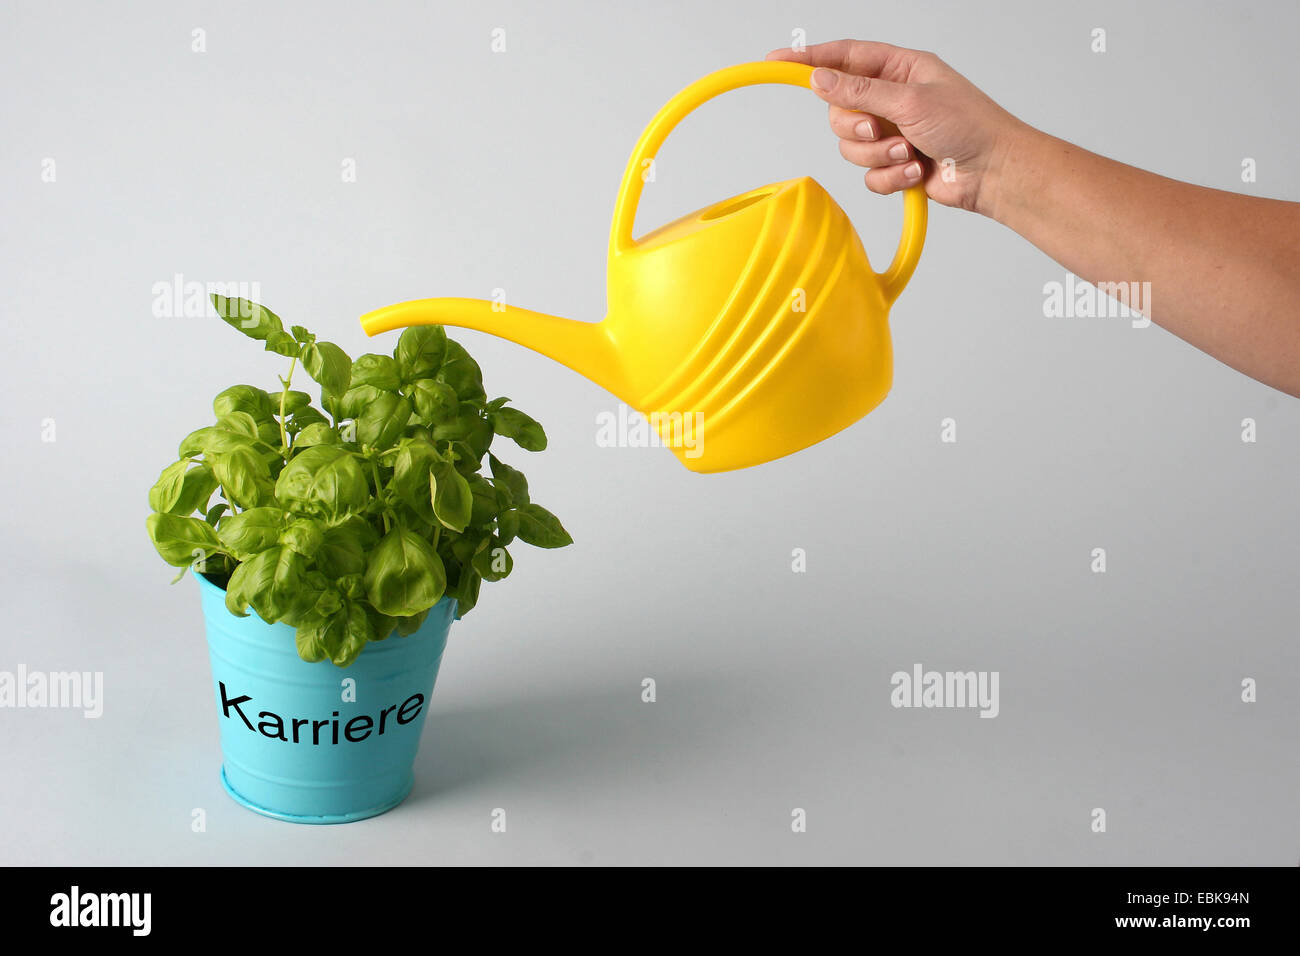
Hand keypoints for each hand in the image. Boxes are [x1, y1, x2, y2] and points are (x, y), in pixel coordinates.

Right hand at [766, 39, 1028, 215]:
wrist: (994, 173)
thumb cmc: (970, 125)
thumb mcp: (910, 100)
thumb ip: (860, 90)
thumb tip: (820, 78)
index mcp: (900, 69)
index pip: (844, 57)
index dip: (810, 59)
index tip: (778, 60)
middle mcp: (893, 98)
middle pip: (840, 109)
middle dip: (856, 126)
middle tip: (879, 129)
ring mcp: (893, 133)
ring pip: (851, 147)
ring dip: (878, 155)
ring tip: (909, 153)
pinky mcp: (895, 165)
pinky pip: (868, 175)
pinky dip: (889, 176)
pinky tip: (915, 172)